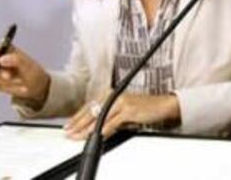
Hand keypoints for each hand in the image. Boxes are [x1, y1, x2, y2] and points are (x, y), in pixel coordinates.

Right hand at [0, 44, 49, 109]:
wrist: (35, 86)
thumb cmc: (33, 72)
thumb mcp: (28, 66)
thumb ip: (16, 60)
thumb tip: (1, 59)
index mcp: (7, 49)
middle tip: (8, 77)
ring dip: (4, 81)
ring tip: (19, 81)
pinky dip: (6, 87)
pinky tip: (16, 86)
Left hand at [64, 93, 179, 139]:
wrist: (161, 105)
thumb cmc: (143, 108)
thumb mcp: (122, 113)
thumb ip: (109, 118)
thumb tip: (95, 128)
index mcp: (110, 94)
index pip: (89, 106)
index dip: (77, 117)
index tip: (68, 125)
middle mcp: (113, 95)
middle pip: (91, 111)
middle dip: (78, 123)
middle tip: (68, 132)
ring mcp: (121, 102)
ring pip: (100, 117)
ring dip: (88, 128)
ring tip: (79, 136)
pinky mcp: (129, 109)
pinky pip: (114, 121)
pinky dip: (105, 128)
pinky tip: (98, 134)